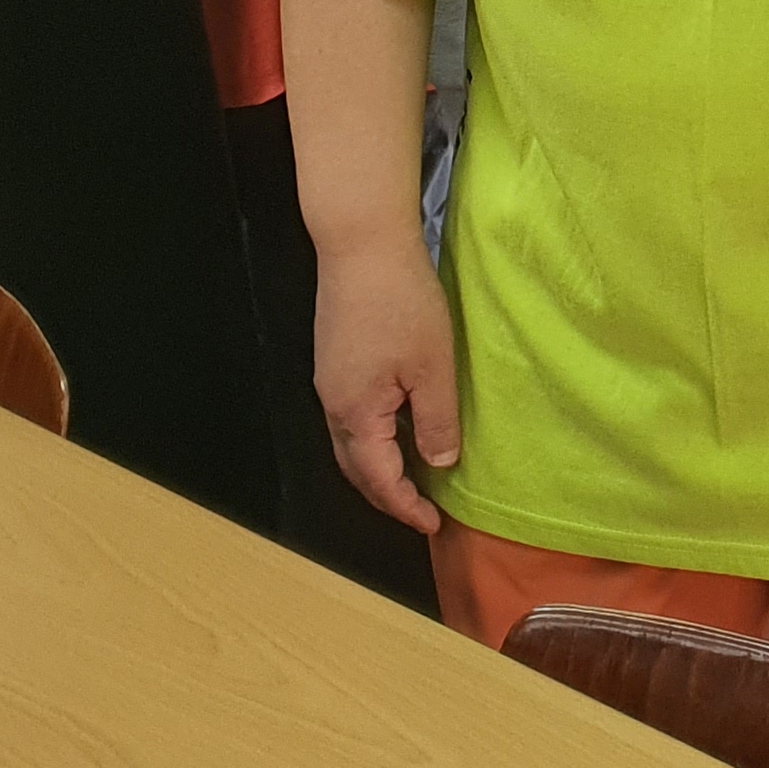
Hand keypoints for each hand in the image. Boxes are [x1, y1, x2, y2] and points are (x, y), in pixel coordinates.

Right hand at [312, 235, 460, 533]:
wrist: (362, 243)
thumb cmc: (401, 301)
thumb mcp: (433, 366)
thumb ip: (436, 420)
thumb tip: (439, 463)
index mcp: (356, 413)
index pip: (378, 480)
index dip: (406, 506)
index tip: (432, 524)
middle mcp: (333, 403)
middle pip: (355, 468)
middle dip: (387, 495)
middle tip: (420, 509)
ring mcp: (329, 380)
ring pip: (349, 443)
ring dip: (378, 467)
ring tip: (413, 475)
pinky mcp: (334, 359)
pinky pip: (350, 416)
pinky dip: (372, 438)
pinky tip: (398, 428)